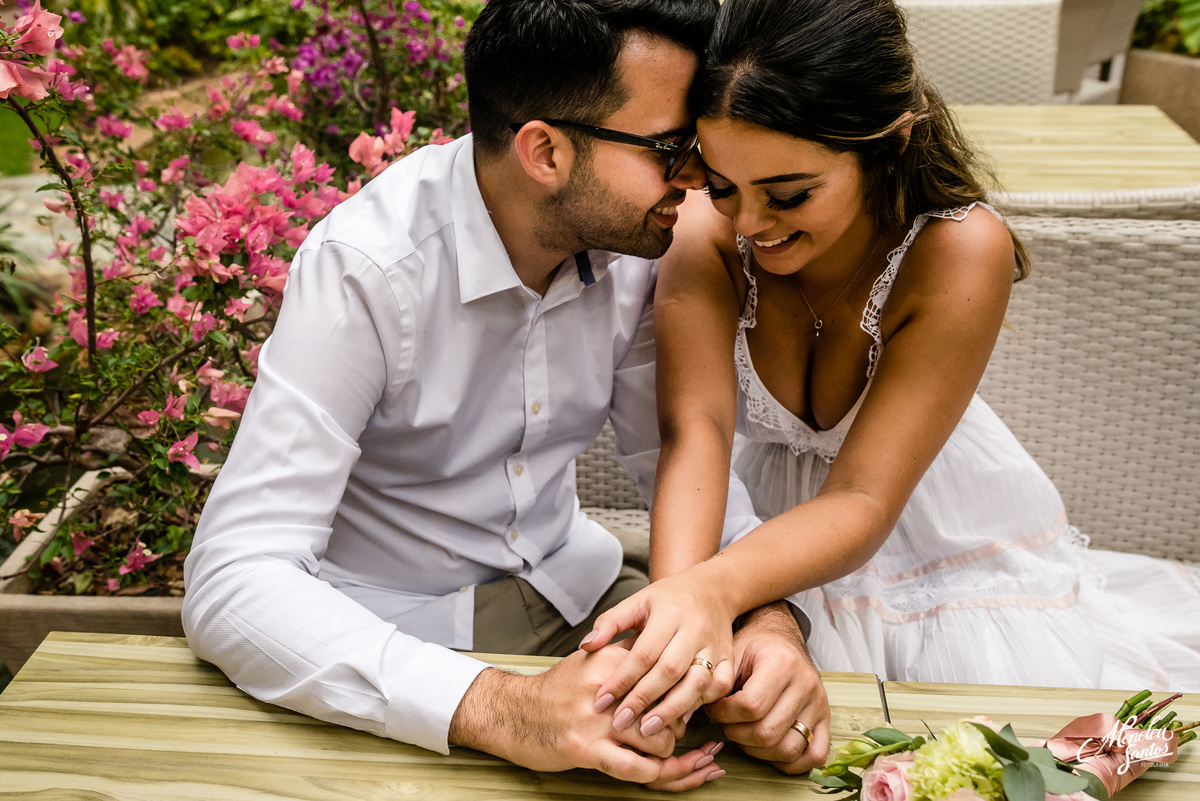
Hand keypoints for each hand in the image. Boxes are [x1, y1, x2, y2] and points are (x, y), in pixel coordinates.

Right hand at [449, 642, 723, 789]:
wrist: (511, 710)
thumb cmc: (556, 690)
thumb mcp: (592, 662)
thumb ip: (628, 661)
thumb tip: (673, 668)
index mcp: (614, 660)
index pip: (667, 677)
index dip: (689, 698)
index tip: (702, 712)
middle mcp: (609, 687)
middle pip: (669, 711)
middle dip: (684, 731)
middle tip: (703, 747)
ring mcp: (597, 720)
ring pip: (658, 742)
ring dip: (673, 756)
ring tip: (688, 762)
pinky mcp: (585, 748)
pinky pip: (635, 769)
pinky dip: (658, 775)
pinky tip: (667, 775)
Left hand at [578, 569, 737, 738]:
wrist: (712, 590)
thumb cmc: (667, 600)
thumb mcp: (636, 602)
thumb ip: (610, 623)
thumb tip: (585, 646)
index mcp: (669, 613)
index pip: (643, 653)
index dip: (621, 680)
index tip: (601, 701)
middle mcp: (695, 630)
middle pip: (670, 671)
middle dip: (643, 700)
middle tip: (620, 723)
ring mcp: (715, 646)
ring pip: (697, 683)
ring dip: (672, 709)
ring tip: (648, 730)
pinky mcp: (729, 659)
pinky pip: (719, 688)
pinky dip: (701, 705)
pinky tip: (680, 719)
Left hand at [705, 602, 830, 773]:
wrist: (780, 636)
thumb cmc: (752, 646)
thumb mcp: (731, 651)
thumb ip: (715, 681)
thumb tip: (687, 712)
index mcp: (782, 663)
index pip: (751, 706)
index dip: (725, 714)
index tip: (714, 708)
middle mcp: (806, 684)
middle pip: (768, 732)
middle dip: (737, 734)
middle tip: (726, 723)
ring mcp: (819, 703)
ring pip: (788, 748)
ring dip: (758, 751)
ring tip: (744, 734)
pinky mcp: (825, 718)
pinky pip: (815, 755)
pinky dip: (792, 762)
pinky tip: (771, 751)